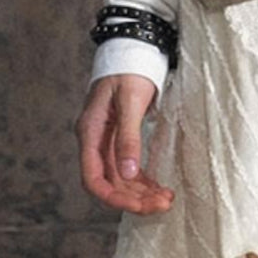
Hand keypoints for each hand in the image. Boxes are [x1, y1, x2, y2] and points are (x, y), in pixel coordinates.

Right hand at [75, 74, 174, 214]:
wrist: (132, 50)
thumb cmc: (128, 71)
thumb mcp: (130, 103)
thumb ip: (128, 138)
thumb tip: (128, 173)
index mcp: (90, 133)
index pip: (93, 179)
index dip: (114, 197)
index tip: (139, 206)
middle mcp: (95, 142)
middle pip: (110, 183)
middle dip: (135, 198)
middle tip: (164, 205)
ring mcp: (107, 142)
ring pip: (121, 179)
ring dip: (142, 193)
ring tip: (167, 199)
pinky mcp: (120, 140)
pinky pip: (130, 169)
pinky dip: (144, 182)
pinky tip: (161, 189)